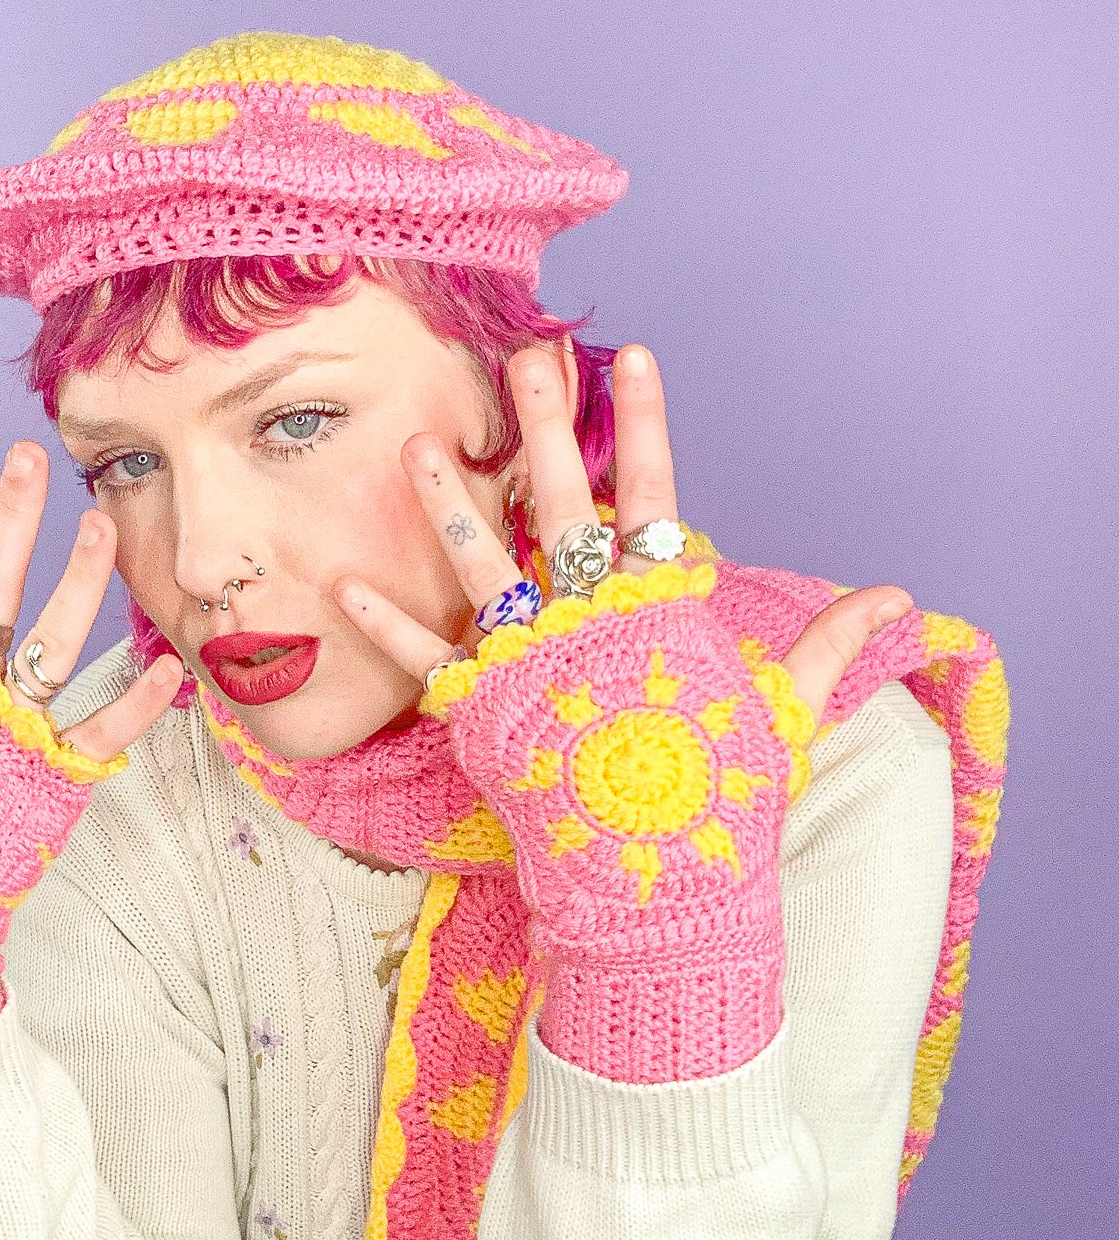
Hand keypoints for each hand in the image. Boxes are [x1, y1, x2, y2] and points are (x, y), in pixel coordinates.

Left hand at [336, 339, 917, 1080]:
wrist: (661, 884)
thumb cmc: (723, 798)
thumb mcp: (784, 713)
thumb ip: (826, 646)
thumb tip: (896, 599)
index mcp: (659, 612)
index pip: (655, 496)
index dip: (644, 424)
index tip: (630, 356)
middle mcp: (591, 621)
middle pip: (563, 506)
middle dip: (544, 427)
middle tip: (524, 360)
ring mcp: (533, 662)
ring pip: (483, 566)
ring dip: (448, 503)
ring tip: (416, 443)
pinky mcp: (484, 711)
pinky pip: (425, 659)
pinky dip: (385, 623)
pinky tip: (343, 582)